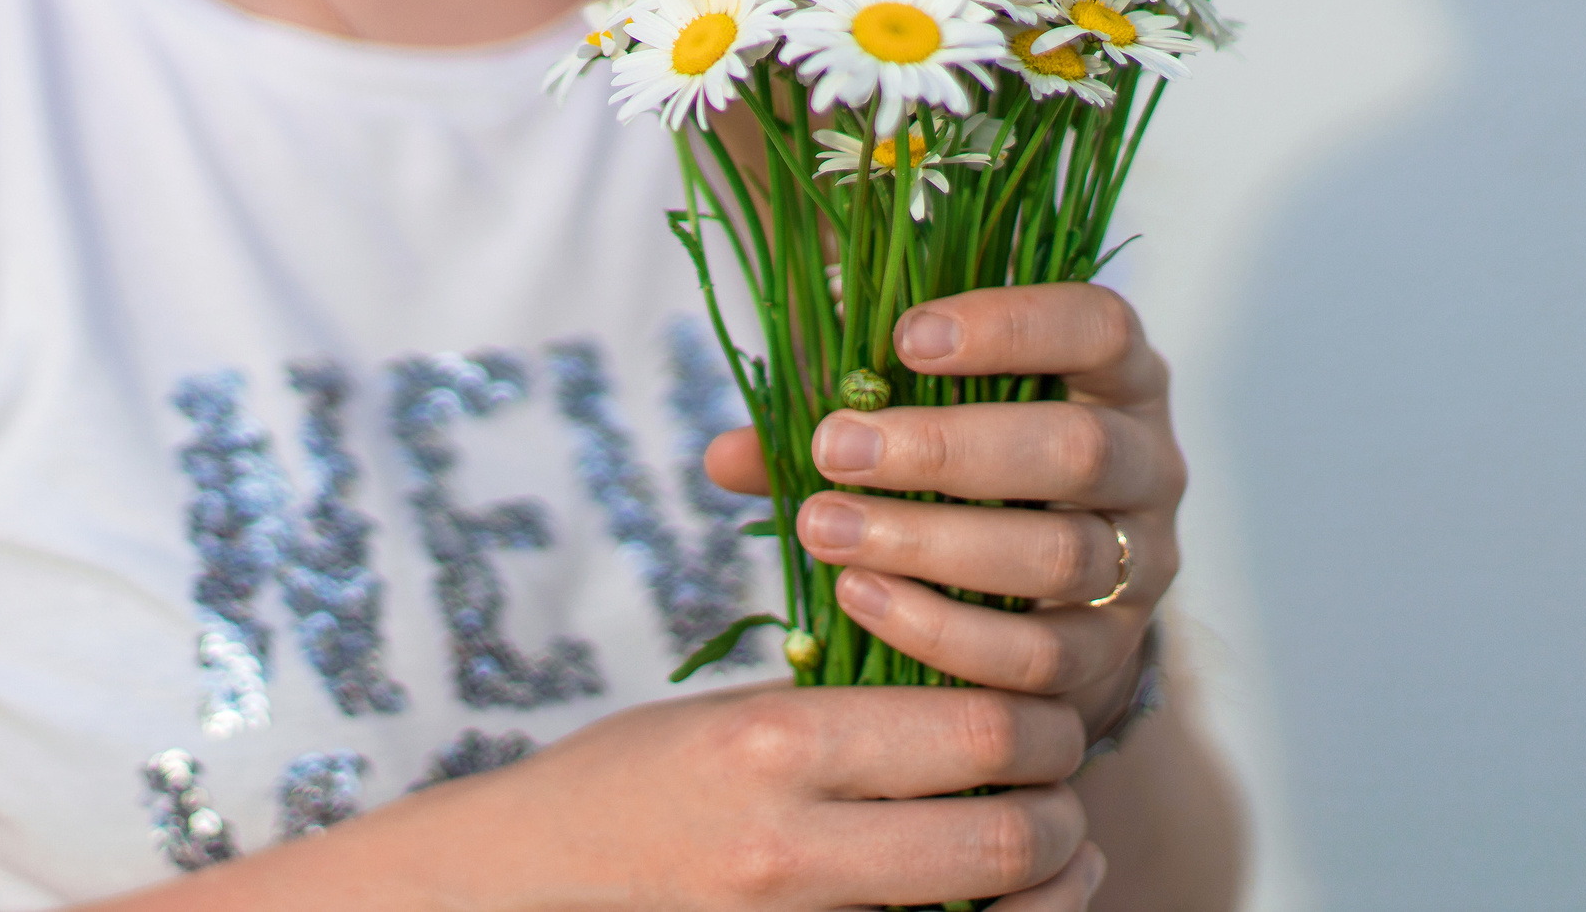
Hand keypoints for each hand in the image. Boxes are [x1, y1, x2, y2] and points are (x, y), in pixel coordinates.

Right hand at [196, 680, 1106, 911]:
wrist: (524, 885)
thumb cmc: (627, 785)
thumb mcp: (728, 714)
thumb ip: (846, 711)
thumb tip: (978, 695)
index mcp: (775, 743)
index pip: (974, 728)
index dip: (1040, 721)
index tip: (1043, 712)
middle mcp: (793, 845)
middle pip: (1009, 835)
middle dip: (1061, 809)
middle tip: (1060, 784)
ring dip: (1052, 883)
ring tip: (1054, 850)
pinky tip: (999, 905)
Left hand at [706, 284, 1181, 738]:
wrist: (1040, 591)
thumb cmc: (966, 465)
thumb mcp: (914, 414)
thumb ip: (834, 417)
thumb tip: (722, 457)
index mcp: (1115, 373)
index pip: (1096, 325)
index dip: (1011, 326)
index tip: (905, 338)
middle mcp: (1150, 460)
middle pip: (1077, 448)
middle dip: (946, 449)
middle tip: (834, 446)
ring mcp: (1142, 561)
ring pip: (1057, 556)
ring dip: (930, 544)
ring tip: (824, 528)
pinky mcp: (1114, 652)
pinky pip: (1038, 655)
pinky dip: (945, 632)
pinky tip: (860, 599)